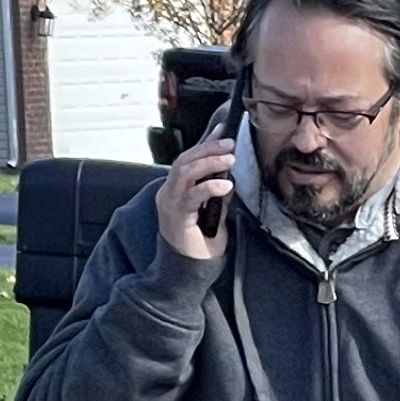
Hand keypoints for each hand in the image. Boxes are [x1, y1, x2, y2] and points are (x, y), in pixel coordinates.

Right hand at [153, 133, 236, 262]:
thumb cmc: (201, 241)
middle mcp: (169, 192)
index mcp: (177, 188)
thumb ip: (218, 192)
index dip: (206, 144)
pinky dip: (209, 187)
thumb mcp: (215, 211)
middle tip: (230, 143)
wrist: (189, 269)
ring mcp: (170, 203)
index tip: (224, 131)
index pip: (189, 159)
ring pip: (184, 173)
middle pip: (184, 161)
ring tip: (229, 157)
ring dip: (208, 162)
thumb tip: (230, 174)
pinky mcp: (176, 216)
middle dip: (208, 149)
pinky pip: (191, 196)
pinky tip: (225, 184)